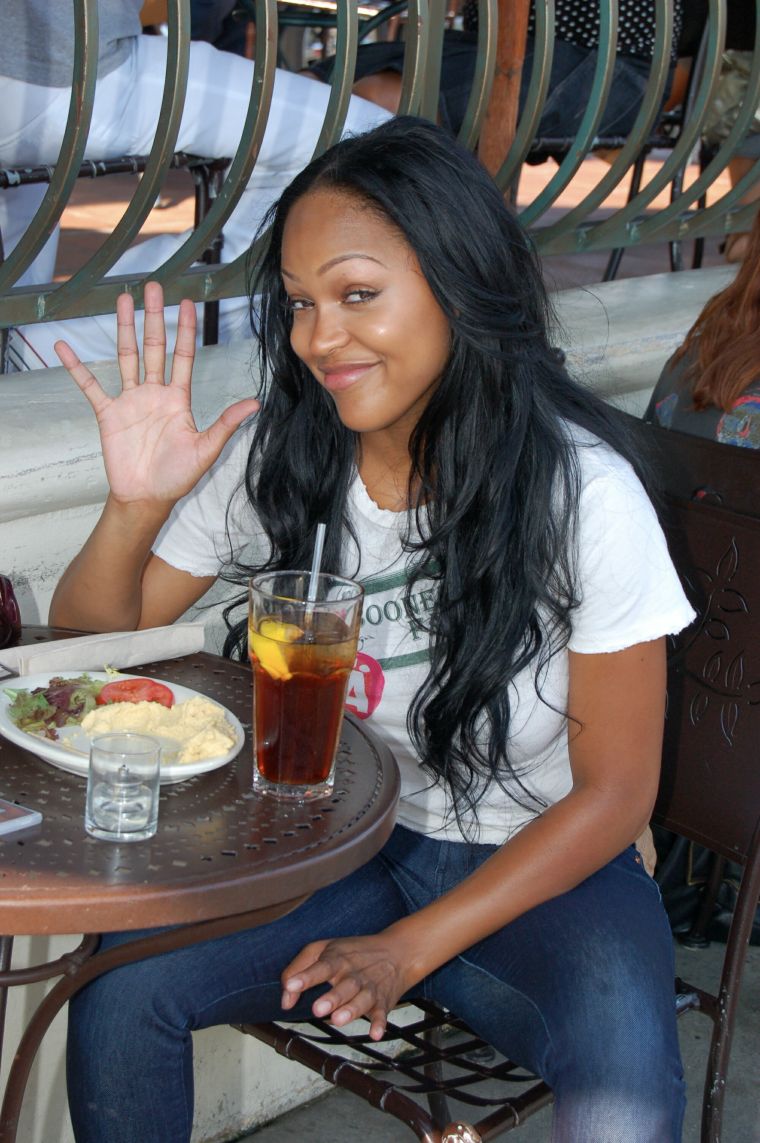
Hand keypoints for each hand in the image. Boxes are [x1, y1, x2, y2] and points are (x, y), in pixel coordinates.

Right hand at [54, 281, 259, 506]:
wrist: (147, 498)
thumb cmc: (177, 477)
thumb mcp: (206, 449)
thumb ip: (226, 424)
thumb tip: (256, 404)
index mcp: (178, 399)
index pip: (183, 356)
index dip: (185, 330)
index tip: (187, 304)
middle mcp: (154, 393)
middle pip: (154, 347)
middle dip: (154, 317)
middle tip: (154, 287)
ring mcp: (130, 401)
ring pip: (126, 356)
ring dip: (124, 328)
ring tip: (122, 299)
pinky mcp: (108, 414)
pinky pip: (90, 386)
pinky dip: (76, 367)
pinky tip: (63, 347)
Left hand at [281, 934, 413, 1040]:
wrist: (398, 951)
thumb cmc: (353, 952)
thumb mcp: (323, 949)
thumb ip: (299, 969)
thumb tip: (286, 999)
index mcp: (337, 959)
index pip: (320, 966)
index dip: (305, 976)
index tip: (291, 986)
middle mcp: (354, 973)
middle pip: (344, 986)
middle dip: (331, 997)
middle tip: (317, 1008)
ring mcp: (369, 987)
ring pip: (361, 999)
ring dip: (351, 1010)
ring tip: (337, 1019)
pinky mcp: (383, 1001)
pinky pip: (382, 1013)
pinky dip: (380, 1023)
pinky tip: (375, 1033)